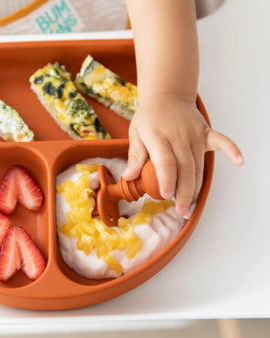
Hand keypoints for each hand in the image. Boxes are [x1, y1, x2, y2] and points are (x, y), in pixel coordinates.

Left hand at [123, 95, 243, 216]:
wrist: (166, 96)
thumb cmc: (149, 117)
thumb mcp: (135, 133)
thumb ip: (134, 155)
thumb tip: (129, 177)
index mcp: (158, 136)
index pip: (165, 162)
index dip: (167, 180)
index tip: (166, 195)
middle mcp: (179, 136)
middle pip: (185, 168)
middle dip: (184, 192)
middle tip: (181, 210)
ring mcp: (194, 134)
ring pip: (199, 165)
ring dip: (197, 187)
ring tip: (191, 205)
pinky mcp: (205, 132)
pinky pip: (221, 141)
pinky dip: (231, 149)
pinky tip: (239, 161)